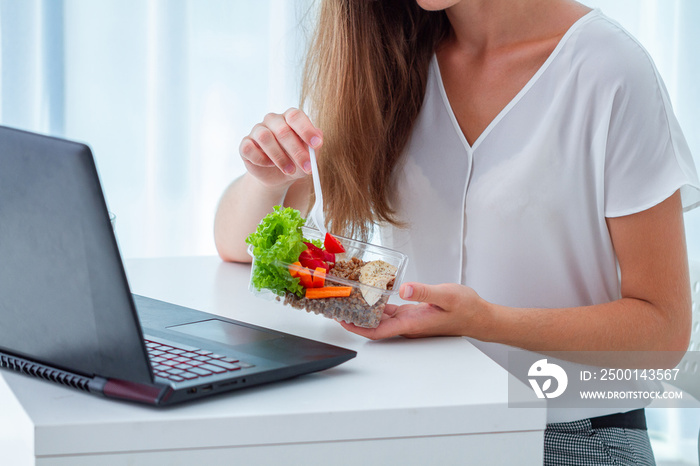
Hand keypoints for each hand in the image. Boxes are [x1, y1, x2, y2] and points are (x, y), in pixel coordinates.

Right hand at [239, 108, 322, 187]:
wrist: (279, 176)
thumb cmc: (297, 161)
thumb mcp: (310, 155)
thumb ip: (315, 146)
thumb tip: (318, 139)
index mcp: (289, 118)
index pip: (295, 116)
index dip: (306, 130)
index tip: (317, 144)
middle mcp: (273, 120)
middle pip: (282, 130)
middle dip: (296, 151)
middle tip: (307, 167)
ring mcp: (257, 130)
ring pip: (265, 137)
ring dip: (279, 157)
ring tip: (289, 170)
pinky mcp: (245, 144)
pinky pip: (249, 148)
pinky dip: (261, 159)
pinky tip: (270, 165)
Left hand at [340, 282, 489, 339]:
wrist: (480, 317)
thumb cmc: (467, 309)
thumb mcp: (447, 295)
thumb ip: (425, 292)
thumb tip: (404, 289)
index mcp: (412, 324)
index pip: (377, 331)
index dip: (357, 328)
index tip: (340, 321)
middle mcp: (408, 325)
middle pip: (374, 327)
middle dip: (354, 320)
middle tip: (337, 307)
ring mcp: (411, 320)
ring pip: (381, 319)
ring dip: (364, 312)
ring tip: (348, 300)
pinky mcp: (414, 314)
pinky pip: (391, 312)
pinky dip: (378, 305)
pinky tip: (372, 295)